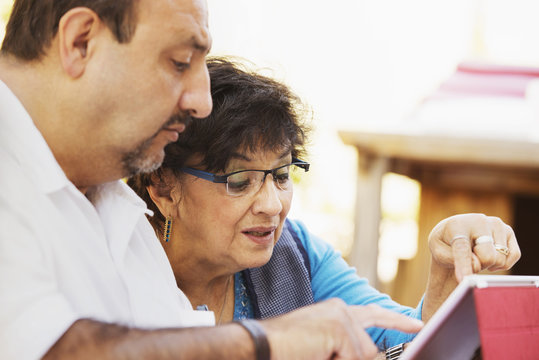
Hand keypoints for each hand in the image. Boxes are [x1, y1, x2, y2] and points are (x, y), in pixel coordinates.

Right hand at [262, 298, 422, 359]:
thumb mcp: (325, 347)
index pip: (373, 314)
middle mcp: (342, 309)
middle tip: (323, 352)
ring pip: (363, 355)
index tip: (417, 326)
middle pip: (369, 348)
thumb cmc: (289, 348)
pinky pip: (353, 358)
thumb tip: (372, 353)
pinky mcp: (339, 328)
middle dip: (354, 358)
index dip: (396, 320)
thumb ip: (347, 346)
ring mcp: (341, 317)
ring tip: (317, 353)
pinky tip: (317, 353)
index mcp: (337, 311)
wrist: (263, 344)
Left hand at [428, 213, 519, 281]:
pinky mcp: (508, 231)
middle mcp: (479, 220)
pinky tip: (489, 255)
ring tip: (477, 254)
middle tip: (469, 259)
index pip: (462, 248)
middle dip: (479, 266)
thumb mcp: (439, 253)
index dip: (464, 264)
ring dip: (488, 264)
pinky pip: (513, 256)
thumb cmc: (445, 245)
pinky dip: (502, 262)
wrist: (455, 233)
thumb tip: (476, 265)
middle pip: (487, 258)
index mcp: (457, 225)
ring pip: (500, 259)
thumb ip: (454, 260)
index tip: (464, 279)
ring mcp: (496, 224)